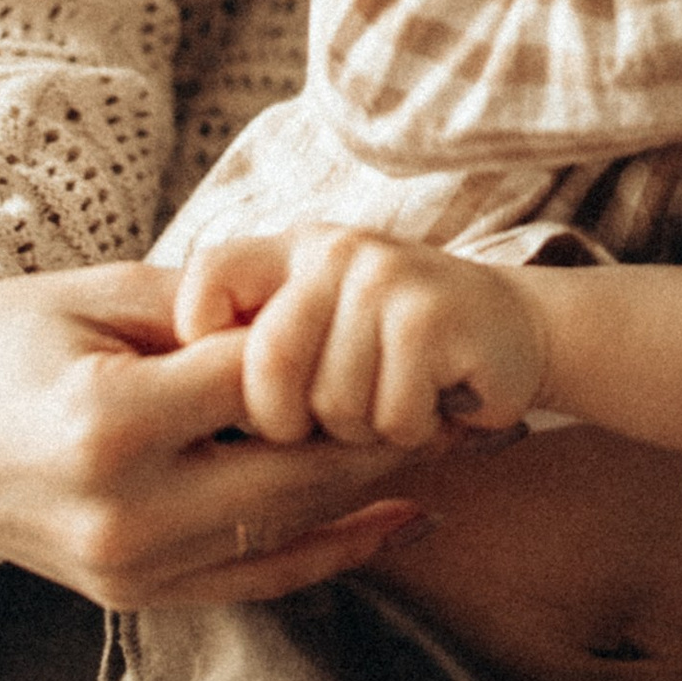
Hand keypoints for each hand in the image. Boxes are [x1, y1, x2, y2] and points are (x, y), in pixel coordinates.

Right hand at [0, 265, 440, 609]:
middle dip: (382, 428)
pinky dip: (333, 552)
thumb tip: (321, 299)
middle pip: (294, 469)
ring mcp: (126, 571)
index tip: (406, 316)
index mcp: (107, 426)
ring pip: (286, 529)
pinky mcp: (130, 598)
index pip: (264, 382)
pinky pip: (256, 580)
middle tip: (462, 390)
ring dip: (371, 488)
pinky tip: (402, 516)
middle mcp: (122, 515)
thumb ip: (214, 306)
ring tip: (453, 440)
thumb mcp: (102, 293)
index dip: (340, 347)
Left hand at [175, 228, 549, 449]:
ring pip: (332, 403)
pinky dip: (408, 430)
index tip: (230, 395)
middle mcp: (335, 250)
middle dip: (295, 420)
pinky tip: (433, 401)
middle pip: (268, 366)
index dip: (203, 347)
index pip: (208, 281)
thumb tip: (166, 402)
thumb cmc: (394, 347)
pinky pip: (387, 415)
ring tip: (393, 399)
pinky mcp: (432, 316)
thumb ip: (251, 344)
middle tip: (333, 418)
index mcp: (291, 251)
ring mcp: (385, 277)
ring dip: (363, 430)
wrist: (515, 330)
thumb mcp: (317, 326)